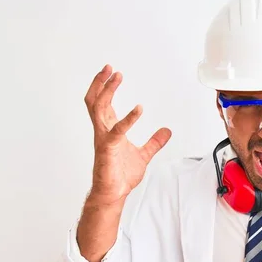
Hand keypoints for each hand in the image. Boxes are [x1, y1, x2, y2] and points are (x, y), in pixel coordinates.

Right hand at [84, 64, 171, 205]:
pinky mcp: (108, 149)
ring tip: (116, 77)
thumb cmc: (121, 175)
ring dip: (107, 91)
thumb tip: (167, 131)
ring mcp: (103, 139)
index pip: (101, 103)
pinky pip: (116, 130)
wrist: (114, 193)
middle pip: (94, 100)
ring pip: (98, 108)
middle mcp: (102, 131)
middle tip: (109, 68)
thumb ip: (154, 142)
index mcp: (108, 130)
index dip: (104, 87)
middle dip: (100, 82)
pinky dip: (128, 119)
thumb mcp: (144, 154)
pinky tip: (139, 109)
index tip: (112, 73)